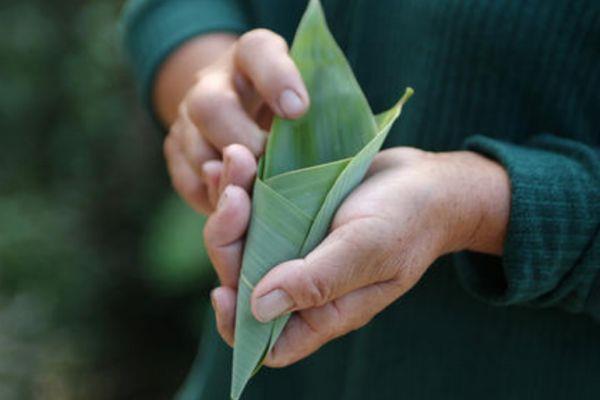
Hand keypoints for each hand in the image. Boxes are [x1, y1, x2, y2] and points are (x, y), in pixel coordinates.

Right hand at [161, 30, 308, 213]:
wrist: (240, 110)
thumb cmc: (289, 108)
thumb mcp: (307, 95)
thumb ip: (325, 108)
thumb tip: (356, 148)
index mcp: (252, 57)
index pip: (258, 51)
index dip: (276, 78)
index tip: (298, 109)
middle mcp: (213, 82)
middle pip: (210, 106)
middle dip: (243, 143)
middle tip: (271, 166)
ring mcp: (187, 116)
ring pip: (194, 147)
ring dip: (227, 177)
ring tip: (257, 196)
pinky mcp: (175, 150)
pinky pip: (187, 180)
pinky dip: (213, 198)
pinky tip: (238, 206)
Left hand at [206, 146, 509, 366]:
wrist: (429, 180)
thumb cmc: (409, 219)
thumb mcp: (369, 249)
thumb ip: (318, 281)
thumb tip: (257, 309)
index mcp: (324, 308)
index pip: (267, 341)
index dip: (236, 324)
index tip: (223, 290)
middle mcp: (303, 281)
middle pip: (242, 277)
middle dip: (227, 239)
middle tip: (234, 193)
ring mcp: (297, 246)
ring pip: (243, 237)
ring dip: (230, 201)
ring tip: (236, 159)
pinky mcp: (294, 214)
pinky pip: (255, 207)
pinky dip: (239, 184)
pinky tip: (233, 159)